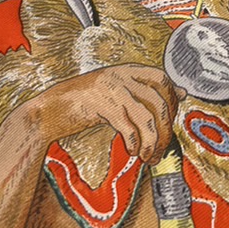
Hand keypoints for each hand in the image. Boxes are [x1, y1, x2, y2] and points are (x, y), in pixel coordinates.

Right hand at [44, 64, 182, 163]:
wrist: (47, 112)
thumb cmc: (82, 105)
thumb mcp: (116, 92)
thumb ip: (144, 92)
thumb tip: (181, 92)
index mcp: (126, 70)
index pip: (162, 79)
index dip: (171, 102)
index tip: (168, 124)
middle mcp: (120, 76)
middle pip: (159, 101)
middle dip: (165, 129)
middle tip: (159, 150)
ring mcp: (110, 89)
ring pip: (147, 117)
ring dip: (152, 142)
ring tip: (147, 157)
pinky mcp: (99, 105)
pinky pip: (128, 126)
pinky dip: (134, 142)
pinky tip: (132, 151)